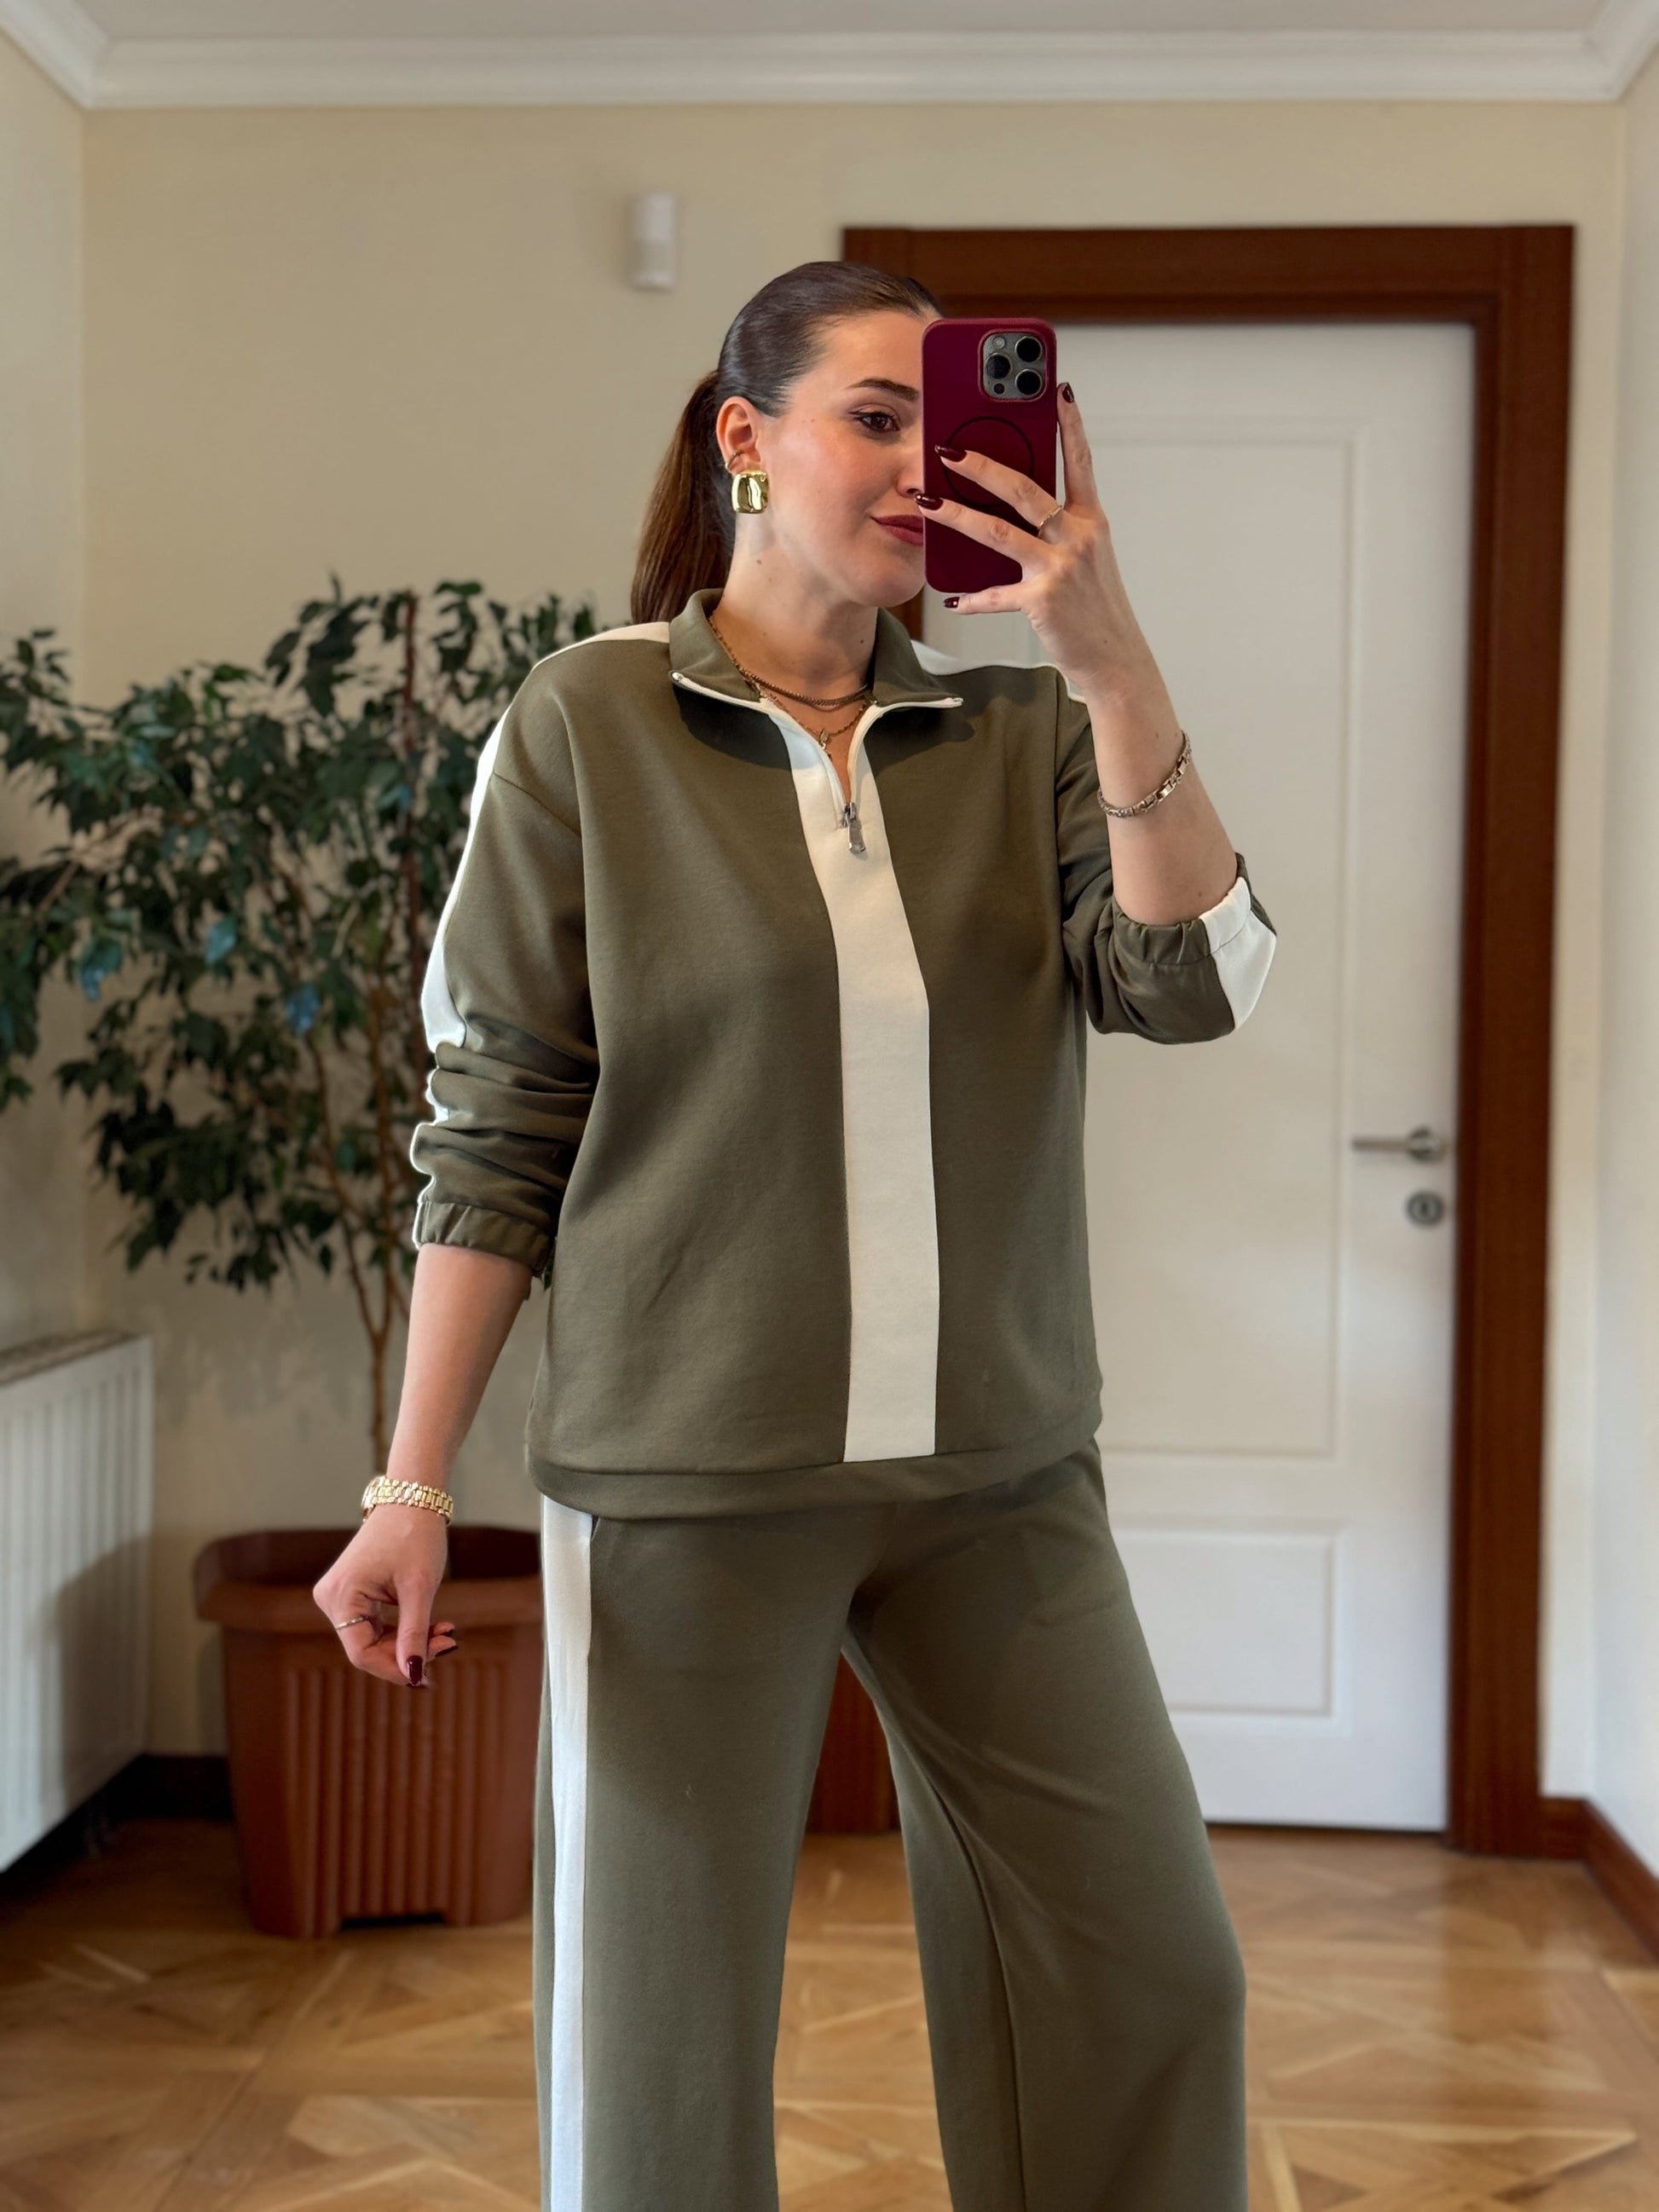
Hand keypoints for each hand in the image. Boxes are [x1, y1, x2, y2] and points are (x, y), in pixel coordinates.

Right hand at [312, 1503, 459, 1688]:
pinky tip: (434, 1626)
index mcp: (341, 1595)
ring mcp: (340, 1596)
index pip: (361, 1653)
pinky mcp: (352, 1593)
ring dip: (410, 1642)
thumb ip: (414, 1633)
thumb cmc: (415, 1535)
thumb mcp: (419, 1587)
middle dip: (408, 1653)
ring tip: (447, 1633)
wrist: (412, 1499)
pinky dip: (403, 1629)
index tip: (427, 1677)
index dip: (394, 1669)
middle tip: (449, 1644)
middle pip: (367, 1647)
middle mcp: (331, 1598)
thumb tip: (413, 1676)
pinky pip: (375, 1624)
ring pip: (374, 1638)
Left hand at [917, 384, 1170, 714]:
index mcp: (1092, 522)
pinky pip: (997, 594)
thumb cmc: (1096, 610)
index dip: (1069, 425)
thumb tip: (1016, 512)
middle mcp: (1079, 538)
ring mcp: (1060, 568)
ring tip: (928, 503)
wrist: (1116, 659)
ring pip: (1000, 532)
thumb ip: (1057, 532)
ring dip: (959, 515)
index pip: (1080, 463)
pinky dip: (973, 598)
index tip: (1057, 390)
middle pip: (1025, 489)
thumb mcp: (1086, 561)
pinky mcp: (1043, 600)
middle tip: (949, 450)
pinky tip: (953, 597)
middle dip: (983, 465)